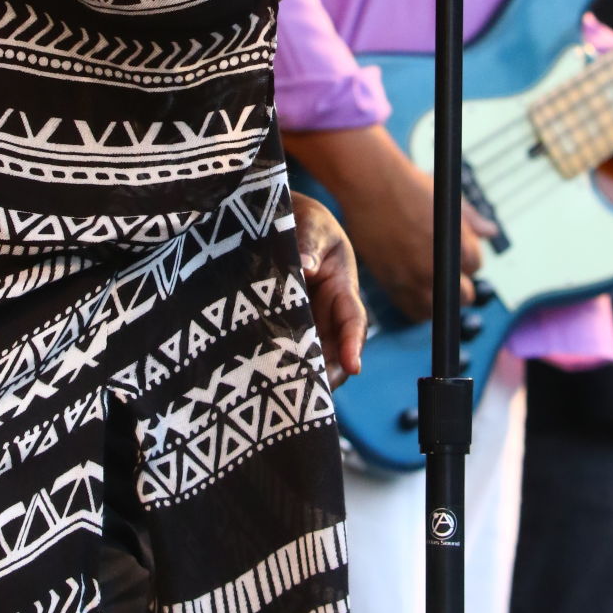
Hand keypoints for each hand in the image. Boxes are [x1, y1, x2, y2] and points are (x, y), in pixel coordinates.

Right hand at [283, 124, 494, 322]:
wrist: (370, 184)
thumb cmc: (408, 186)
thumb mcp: (448, 200)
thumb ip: (472, 220)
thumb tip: (490, 232)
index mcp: (460, 248)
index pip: (476, 266)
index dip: (465, 259)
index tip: (453, 252)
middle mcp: (440, 269)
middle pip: (464, 295)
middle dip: (457, 283)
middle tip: (442, 268)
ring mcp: (415, 280)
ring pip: (438, 309)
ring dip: (437, 298)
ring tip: (426, 279)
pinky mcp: (392, 285)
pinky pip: (412, 311)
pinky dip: (415, 304)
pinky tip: (411, 285)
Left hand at [291, 191, 366, 388]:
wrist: (283, 220)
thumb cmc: (304, 222)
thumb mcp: (311, 225)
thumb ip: (309, 244)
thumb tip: (306, 266)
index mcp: (342, 288)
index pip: (352, 321)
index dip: (353, 345)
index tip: (352, 367)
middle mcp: (327, 312)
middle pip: (332, 351)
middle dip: (325, 373)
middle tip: (309, 392)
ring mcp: (306, 322)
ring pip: (308, 355)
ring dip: (299, 372)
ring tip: (281, 389)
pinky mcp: (282, 325)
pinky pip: (282, 348)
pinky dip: (275, 362)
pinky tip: (259, 373)